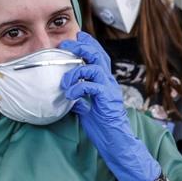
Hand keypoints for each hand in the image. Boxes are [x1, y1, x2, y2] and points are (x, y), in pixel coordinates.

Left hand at [60, 32, 160, 180]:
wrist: (117, 143)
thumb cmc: (104, 129)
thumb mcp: (88, 112)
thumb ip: (80, 102)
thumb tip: (69, 99)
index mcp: (105, 83)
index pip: (99, 57)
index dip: (89, 45)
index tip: (77, 37)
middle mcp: (109, 83)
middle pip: (98, 55)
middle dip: (82, 47)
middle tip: (66, 45)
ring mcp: (109, 90)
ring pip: (95, 67)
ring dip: (76, 70)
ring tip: (65, 81)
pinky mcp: (107, 99)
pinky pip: (91, 86)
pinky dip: (78, 87)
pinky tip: (70, 94)